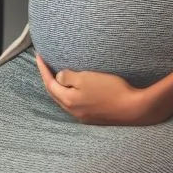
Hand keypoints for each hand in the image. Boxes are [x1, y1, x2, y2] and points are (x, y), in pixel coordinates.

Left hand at [35, 53, 165, 125]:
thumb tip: (59, 78)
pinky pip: (76, 104)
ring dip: (59, 88)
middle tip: (45, 64)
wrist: (134, 108)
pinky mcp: (95, 117)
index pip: (49, 83)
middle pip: (55, 94)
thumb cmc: (110, 90)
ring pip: (65, 100)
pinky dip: (70, 94)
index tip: (38, 55)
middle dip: (48, 79)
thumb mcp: (86, 78)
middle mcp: (74, 111)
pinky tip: (75, 89)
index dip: (42, 69)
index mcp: (69, 101)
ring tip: (57, 75)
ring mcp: (84, 116)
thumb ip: (68, 78)